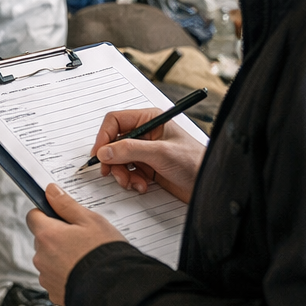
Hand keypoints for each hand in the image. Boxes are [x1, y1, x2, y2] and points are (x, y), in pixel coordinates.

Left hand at [26, 183, 124, 305]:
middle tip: (81, 239)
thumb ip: (66, 205)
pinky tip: (82, 273)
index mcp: (47, 235)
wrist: (114, 289)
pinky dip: (65, 275)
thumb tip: (50, 191)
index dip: (47, 214)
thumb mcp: (90, 221)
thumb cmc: (104, 253)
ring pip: (48, 260)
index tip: (60, 217)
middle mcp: (41, 256)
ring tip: (84, 258)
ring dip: (60, 257)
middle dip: (57, 237)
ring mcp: (46, 276)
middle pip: (42, 239)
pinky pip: (55, 278)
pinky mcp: (53, 293)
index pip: (33, 216)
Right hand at [89, 108, 205, 202]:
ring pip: (118, 159)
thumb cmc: (194, 162)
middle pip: (113, 142)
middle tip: (111, 172)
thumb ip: (130, 150)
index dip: (104, 137)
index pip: (116, 121)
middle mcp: (145, 133)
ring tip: (131, 182)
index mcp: (149, 120)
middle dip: (112, 160)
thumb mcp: (160, 153)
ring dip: (121, 173)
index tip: (99, 154)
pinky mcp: (146, 167)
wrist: (207, 185)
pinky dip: (130, 180)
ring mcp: (145, 151)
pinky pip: (127, 171)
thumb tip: (104, 151)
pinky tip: (141, 185)